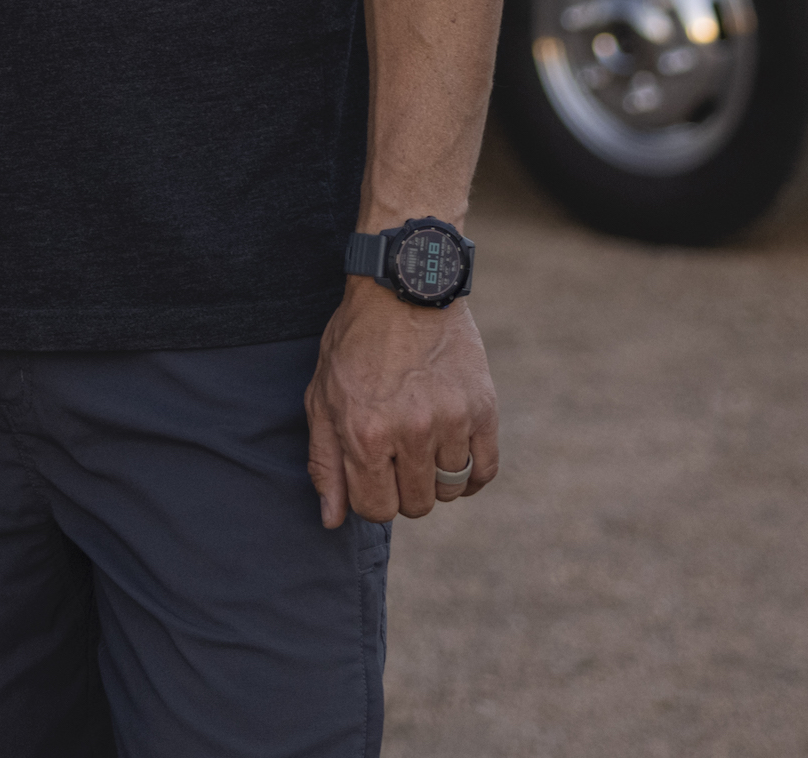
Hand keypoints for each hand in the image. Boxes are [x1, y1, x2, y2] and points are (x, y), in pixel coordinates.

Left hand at [305, 276, 501, 526]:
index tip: (373, 475)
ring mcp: (452, 420)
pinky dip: (471, 475)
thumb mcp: (323, 397)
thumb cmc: (355, 342)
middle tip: (398, 456)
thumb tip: (333, 520)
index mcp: (366, 434)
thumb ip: (326, 462)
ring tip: (423, 444)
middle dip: (403, 489)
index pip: (376, 509)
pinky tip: (453, 456)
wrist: (405, 288)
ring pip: (449, 489)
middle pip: (416, 505)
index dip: (372, 499)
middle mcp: (411, 432)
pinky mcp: (483, 408)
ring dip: (435, 477)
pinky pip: (485, 471)